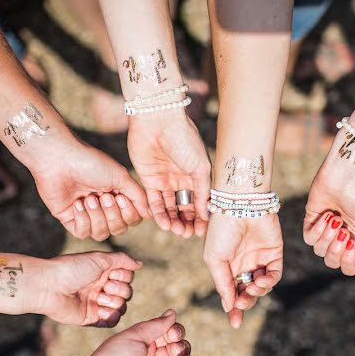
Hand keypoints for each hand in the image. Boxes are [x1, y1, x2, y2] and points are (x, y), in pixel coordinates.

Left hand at [33, 142, 149, 240]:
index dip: (129, 213)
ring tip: (88, 199)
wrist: (60, 159)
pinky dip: (83, 220)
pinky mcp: (71, 220)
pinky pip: (83, 233)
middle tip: (102, 196)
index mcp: (118, 196)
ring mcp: (87, 215)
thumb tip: (151, 215)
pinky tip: (77, 204)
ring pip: (102, 234)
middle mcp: (104, 208)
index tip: (120, 197)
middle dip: (112, 215)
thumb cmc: (91, 163)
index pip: (133, 219)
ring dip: (97, 217)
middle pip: (119, 229)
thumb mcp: (120, 177)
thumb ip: (138, 196)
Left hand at [34, 251, 141, 326]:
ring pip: (121, 307)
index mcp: (103, 272)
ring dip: (114, 302)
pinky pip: (111, 321)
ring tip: (100, 298)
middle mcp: (101, 287)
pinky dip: (111, 316)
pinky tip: (102, 311)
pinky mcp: (91, 318)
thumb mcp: (100, 258)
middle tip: (104, 286)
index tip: (110, 274)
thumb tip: (140, 264)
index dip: (124, 277)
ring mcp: (96, 303)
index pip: (127, 277)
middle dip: (120, 290)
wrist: (50, 286)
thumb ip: (122, 260)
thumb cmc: (72, 268)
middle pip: (127, 292)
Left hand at [128, 111, 211, 237]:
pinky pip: (153, 201)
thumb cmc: (184, 140)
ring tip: (174, 230)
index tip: (201, 231)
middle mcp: (181, 180)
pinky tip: (163, 223)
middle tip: (186, 233)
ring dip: (172, 220)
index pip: (199, 202)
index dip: (200, 218)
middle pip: (183, 207)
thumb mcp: (200, 168)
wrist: (159, 122)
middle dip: (185, 222)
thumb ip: (203, 192)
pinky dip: (157, 213)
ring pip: (169, 207)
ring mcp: (164, 180)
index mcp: (197, 176)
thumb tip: (206, 214)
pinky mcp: (148, 180)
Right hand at [203, 214, 283, 328]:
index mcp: (227, 265)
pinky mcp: (275, 253)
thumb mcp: (214, 259)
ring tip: (250, 288)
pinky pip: (274, 274)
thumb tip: (229, 306)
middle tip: (241, 305)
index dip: (234, 307)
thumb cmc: (221, 229)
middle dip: (246, 302)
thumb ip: (223, 283)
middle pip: (248, 291)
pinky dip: (268, 282)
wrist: (239, 205)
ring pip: (262, 286)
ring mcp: (260, 258)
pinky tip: (260, 281)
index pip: (232, 291)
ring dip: (257, 292)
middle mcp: (244, 263)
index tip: (235, 322)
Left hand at [303, 156, 354, 275]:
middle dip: (336, 250)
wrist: (350, 176)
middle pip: (333, 262)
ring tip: (336, 219)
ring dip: (326, 237)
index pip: (350, 266)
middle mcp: (343, 236)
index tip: (352, 245)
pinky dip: (316, 230)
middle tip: (343, 231)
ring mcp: (327, 228)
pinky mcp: (313, 219)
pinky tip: (326, 215)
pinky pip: (308, 238)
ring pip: (319, 251)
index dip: (348, 262)